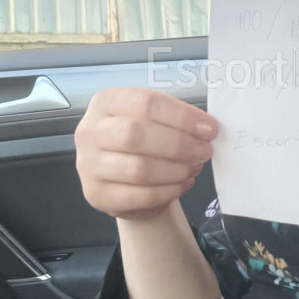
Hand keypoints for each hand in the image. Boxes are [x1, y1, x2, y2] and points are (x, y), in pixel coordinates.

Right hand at [74, 88, 216, 219]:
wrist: (122, 180)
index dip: (181, 116)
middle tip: (204, 150)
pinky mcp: (97, 195)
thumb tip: (206, 128)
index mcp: (105, 103)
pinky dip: (169, 190)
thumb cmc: (143, 142)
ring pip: (139, 169)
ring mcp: (89, 165)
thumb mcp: (153, 120)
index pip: (145, 103)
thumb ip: (175, 119)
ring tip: (194, 167)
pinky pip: (140, 195)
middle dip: (179, 144)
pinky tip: (183, 183)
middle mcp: (90, 131)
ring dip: (176, 169)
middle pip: (137, 134)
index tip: (209, 128)